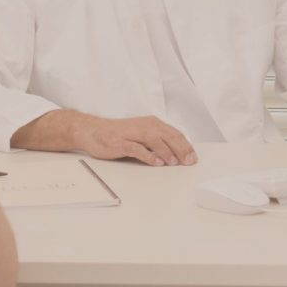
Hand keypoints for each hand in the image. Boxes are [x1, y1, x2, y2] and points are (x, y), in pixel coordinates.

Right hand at [72, 115, 197, 166]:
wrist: (93, 131)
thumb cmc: (118, 134)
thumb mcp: (141, 135)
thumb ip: (157, 142)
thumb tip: (176, 154)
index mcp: (151, 123)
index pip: (174, 133)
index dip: (185, 145)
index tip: (193, 157)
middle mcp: (144, 126)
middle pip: (167, 136)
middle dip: (180, 149)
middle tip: (189, 161)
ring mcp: (131, 134)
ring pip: (154, 140)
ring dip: (166, 151)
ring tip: (174, 162)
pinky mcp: (120, 142)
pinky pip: (136, 148)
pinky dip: (147, 155)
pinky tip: (156, 162)